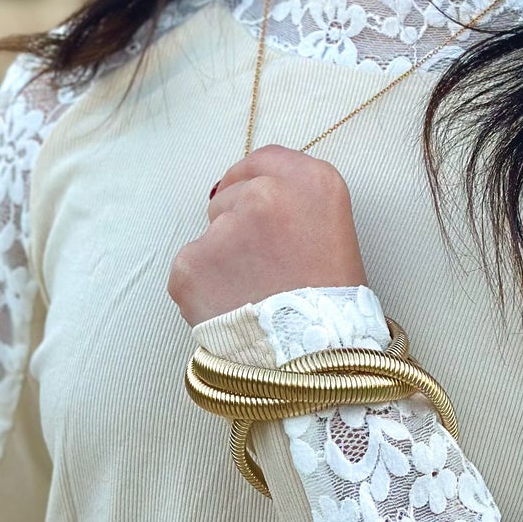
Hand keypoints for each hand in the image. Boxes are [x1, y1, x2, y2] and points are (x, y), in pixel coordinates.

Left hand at [166, 144, 369, 326]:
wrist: (315, 361)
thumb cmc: (331, 302)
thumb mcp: (333, 228)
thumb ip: (293, 197)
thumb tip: (239, 191)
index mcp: (311, 181)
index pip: (262, 160)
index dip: (255, 185)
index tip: (257, 211)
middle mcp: (266, 193)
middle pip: (229, 195)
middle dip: (237, 226)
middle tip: (266, 267)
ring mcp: (224, 228)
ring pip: (209, 234)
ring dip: (221, 259)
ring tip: (253, 293)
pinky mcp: (191, 263)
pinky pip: (189, 268)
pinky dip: (203, 289)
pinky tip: (232, 308)